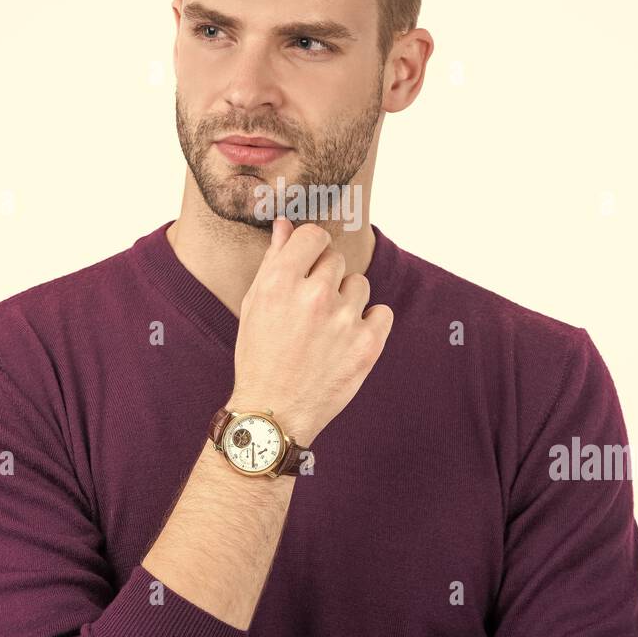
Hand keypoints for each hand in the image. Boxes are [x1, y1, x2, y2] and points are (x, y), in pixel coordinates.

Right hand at [228, 216, 394, 444]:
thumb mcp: (255, 305)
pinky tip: (348, 340)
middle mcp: (313, 295)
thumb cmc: (260, 356)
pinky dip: (369, 324)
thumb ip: (274, 260)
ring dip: (347, 301)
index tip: (310, 263)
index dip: (312, 248)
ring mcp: (343, 320)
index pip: (313, 235)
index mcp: (280, 281)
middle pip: (336, 260)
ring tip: (327, 329)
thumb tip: (286, 224)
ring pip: (359, 285)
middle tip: (311, 309)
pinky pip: (382, 313)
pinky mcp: (368, 344)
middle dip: (326, 279)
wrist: (274, 412)